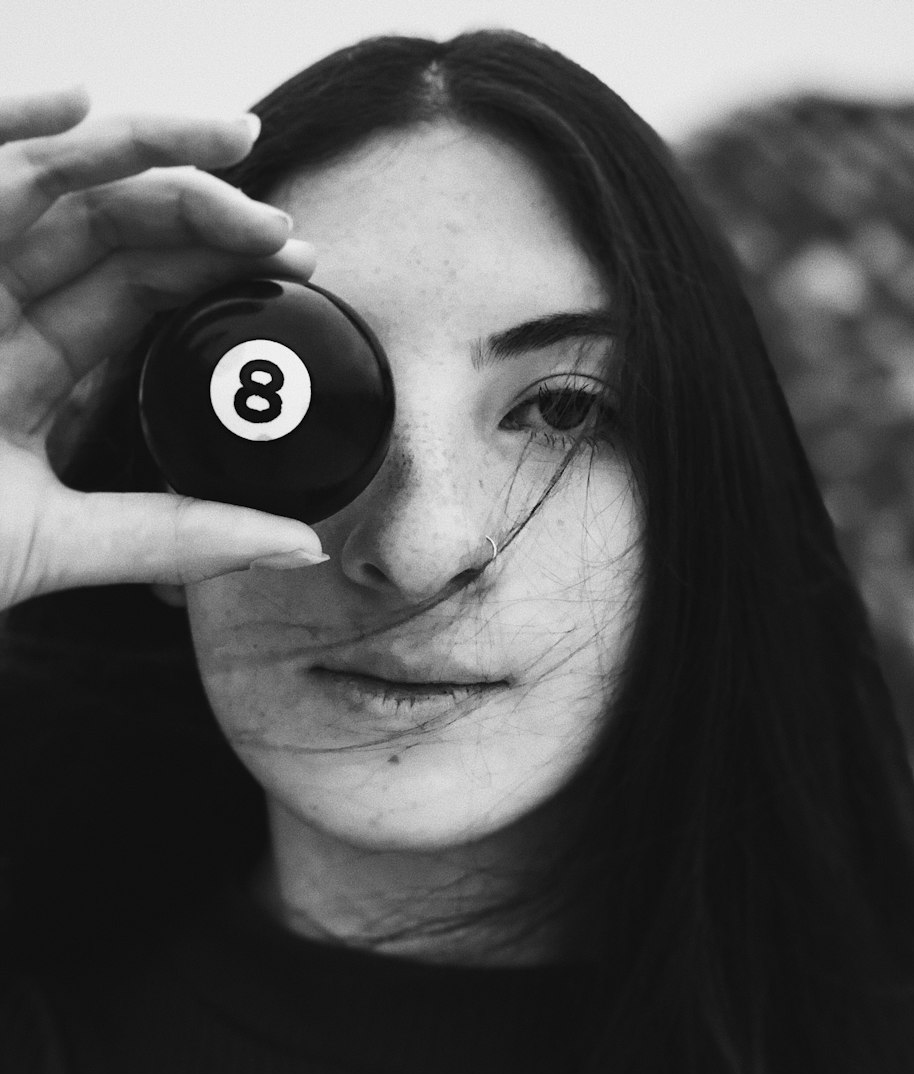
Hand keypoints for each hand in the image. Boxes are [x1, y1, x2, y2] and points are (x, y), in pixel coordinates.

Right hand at [0, 87, 326, 611]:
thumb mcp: (59, 544)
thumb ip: (174, 539)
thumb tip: (301, 546)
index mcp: (27, 374)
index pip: (134, 297)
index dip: (215, 273)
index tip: (296, 267)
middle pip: (105, 232)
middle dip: (201, 213)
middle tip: (282, 224)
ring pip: (44, 184)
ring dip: (136, 148)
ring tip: (230, 139)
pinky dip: (8, 124)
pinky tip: (78, 104)